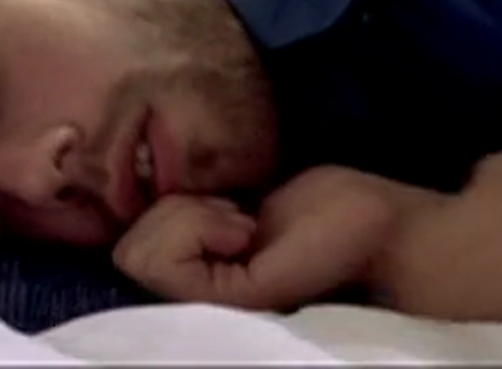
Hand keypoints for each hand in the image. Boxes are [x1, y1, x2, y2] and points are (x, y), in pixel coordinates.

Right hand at [113, 165, 438, 310]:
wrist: (377, 225)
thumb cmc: (322, 213)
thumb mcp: (242, 203)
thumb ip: (199, 214)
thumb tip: (152, 198)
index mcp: (200, 272)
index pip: (127, 253)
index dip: (160, 213)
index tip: (220, 207)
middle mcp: (198, 298)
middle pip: (124, 252)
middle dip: (169, 212)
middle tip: (233, 218)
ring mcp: (215, 303)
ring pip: (138, 255)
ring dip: (186, 218)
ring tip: (243, 225)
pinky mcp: (236, 299)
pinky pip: (169, 263)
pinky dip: (199, 226)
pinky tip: (247, 230)